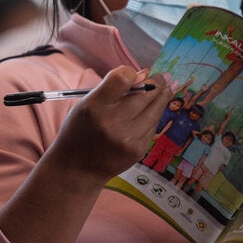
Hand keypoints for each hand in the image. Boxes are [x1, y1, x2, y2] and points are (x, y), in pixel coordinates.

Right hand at [46, 66, 169, 185]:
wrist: (77, 169)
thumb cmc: (80, 130)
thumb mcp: (86, 104)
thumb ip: (112, 88)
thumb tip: (143, 73)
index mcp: (95, 106)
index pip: (122, 78)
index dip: (131, 73)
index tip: (134, 74)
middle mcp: (112, 122)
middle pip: (145, 94)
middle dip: (157, 83)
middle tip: (161, 78)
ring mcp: (127, 139)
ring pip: (155, 110)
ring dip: (162, 97)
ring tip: (164, 89)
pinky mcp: (138, 151)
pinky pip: (153, 126)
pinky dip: (154, 116)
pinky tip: (152, 111)